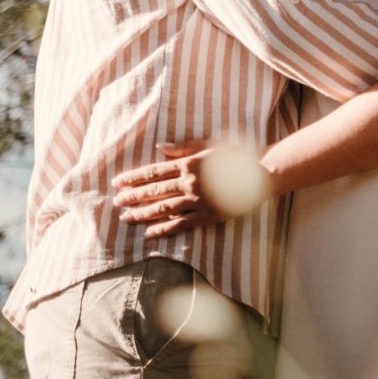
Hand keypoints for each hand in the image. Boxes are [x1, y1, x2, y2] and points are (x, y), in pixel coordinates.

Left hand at [115, 141, 235, 238]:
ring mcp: (198, 200)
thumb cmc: (236, 156)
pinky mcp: (207, 216)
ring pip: (164, 209)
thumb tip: (159, 148)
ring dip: (143, 214)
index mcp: (190, 163)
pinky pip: (181, 224)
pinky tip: (149, 233)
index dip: (134, 177)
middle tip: (116, 202)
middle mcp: (191, 182)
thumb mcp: (210, 145)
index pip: (155, 171)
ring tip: (126, 218)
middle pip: (155, 191)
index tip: (119, 182)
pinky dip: (164, 229)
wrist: (261, 174)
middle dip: (133, 196)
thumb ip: (183, 148)